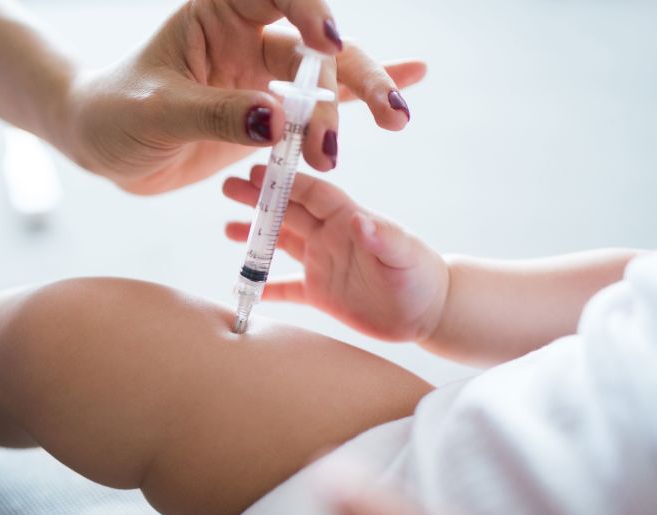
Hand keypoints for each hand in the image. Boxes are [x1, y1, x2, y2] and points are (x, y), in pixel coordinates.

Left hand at [60, 0, 425, 193]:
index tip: (326, 43)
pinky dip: (356, 104)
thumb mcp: (155, 112)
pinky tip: (403, 95)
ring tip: (394, 121)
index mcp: (215, 16)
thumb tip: (277, 123)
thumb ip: (213, 114)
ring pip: (324, 79)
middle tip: (384, 111)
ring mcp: (261, 77)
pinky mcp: (267, 116)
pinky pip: (318, 108)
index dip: (307, 11)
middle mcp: (246, 38)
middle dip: (350, 74)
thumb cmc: (116, 114)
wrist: (102, 144)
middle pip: (312, 45)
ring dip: (360, 98)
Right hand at [222, 165, 447, 341]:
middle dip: (258, 199)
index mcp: (347, 219)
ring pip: (280, 243)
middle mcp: (329, 236)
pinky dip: (264, 286)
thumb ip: (382, 237)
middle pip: (287, 212)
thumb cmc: (421, 277)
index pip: (311, 193)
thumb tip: (358, 220)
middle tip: (227, 187)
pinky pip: (285, 287)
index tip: (258, 171)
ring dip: (254, 235)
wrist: (430, 312)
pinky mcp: (321, 293)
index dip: (286, 181)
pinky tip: (241, 285)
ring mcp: (323, 263)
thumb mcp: (404, 255)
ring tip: (226, 228)